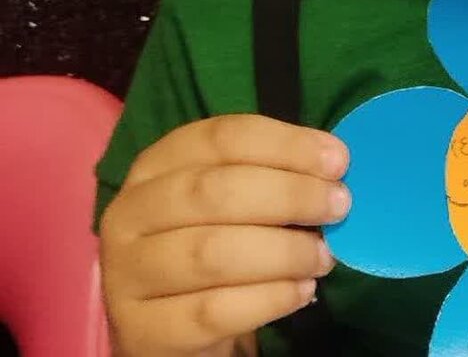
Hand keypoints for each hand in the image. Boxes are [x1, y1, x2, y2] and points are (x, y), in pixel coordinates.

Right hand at [99, 114, 351, 356]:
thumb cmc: (211, 241)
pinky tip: (301, 290)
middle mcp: (131, 211)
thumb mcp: (230, 198)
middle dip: (290, 195)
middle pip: (215, 191)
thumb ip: (271, 174)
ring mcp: (128, 273)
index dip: (286, 145)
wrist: (165, 323)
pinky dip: (268, 298)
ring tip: (323, 257)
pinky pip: (213, 311)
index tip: (338, 160)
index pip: (222, 138)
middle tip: (339, 206)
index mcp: (157, 164)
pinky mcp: (142, 329)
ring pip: (212, 253)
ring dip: (283, 252)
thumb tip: (334, 164)